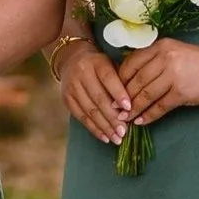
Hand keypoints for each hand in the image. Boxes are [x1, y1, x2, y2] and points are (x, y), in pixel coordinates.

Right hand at [55, 36, 133, 150]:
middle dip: (113, 117)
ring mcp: (72, 87)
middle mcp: (82, 73)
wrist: (72, 59)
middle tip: (125, 131)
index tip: (129, 108)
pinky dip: (94, 129)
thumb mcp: (112, 64)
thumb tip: (132, 106)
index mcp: (97, 62)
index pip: (108, 78)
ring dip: (105, 127)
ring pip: (90, 110)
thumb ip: (122, 80)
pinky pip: (81, 117)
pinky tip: (105, 137)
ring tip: (117, 138)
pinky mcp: (66, 98)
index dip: (119, 94)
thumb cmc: (100, 65)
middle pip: (99, 98)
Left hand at [117, 35, 198, 126]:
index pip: (131, 63)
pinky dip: (149, 115)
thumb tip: (132, 80)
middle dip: (122, 97)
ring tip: (125, 118)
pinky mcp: (181, 92)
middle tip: (113, 109)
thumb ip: (155, 62)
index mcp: (161, 46)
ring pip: (145, 94)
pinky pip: (159, 106)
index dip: (119, 80)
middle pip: (136, 80)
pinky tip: (141, 121)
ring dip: (133, 109)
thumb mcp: (176, 53)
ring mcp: (173, 75)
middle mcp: (165, 58)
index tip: (112, 92)